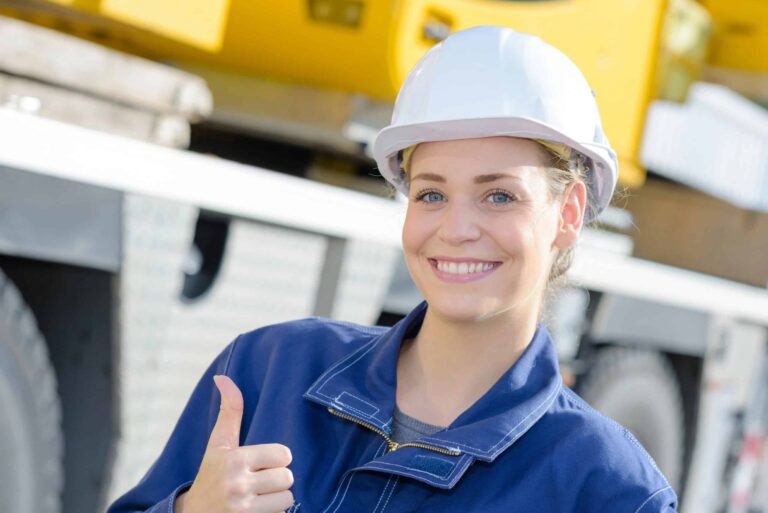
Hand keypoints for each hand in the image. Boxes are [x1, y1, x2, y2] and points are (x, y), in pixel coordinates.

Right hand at [174, 375, 294, 512]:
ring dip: (276, 500)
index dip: (276, 459)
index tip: (260, 464)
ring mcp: (244, 509)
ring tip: (257, 498)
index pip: (283, 454)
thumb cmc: (210, 476)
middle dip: (277, 481)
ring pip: (287, 499)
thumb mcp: (218, 445)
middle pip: (287, 478)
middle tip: (258, 483)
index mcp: (234, 460)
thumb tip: (222, 377)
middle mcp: (238, 485)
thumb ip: (229, 411)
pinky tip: (256, 512)